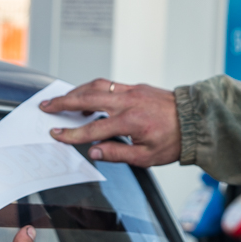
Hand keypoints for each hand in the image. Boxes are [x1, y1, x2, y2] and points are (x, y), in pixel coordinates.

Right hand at [41, 78, 180, 166]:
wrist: (194, 120)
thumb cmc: (173, 140)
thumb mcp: (146, 157)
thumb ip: (117, 154)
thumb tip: (94, 151)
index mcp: (131, 121)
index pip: (93, 128)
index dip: (72, 133)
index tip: (56, 134)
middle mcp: (129, 102)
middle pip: (88, 98)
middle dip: (63, 102)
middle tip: (46, 107)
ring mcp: (131, 91)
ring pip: (96, 86)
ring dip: (75, 91)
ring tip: (60, 100)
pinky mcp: (135, 86)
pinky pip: (107, 84)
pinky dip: (91, 88)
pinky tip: (84, 96)